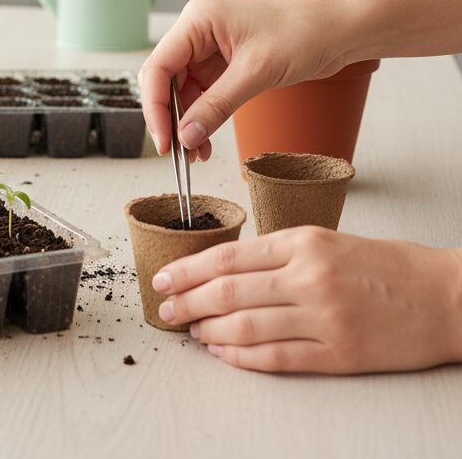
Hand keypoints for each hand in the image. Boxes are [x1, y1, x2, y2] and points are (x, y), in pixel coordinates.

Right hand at [139, 0, 355, 157]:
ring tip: (196, 154)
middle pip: (164, 79)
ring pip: (182, 90)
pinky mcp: (226, 62)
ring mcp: (210, 46)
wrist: (342, 28)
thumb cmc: (304, 33)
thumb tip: (185, 137)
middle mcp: (198, 31)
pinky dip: (203, 117)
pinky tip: (206, 141)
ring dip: (186, 122)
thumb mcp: (256, 73)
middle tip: (177, 153)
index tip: (165, 141)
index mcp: (197, 21)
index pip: (158, 67)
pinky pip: (203, 93)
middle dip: (169, 117)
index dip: (155, 107)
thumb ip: (216, 106)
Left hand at [153, 227, 461, 373]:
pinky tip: (224, 354)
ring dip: (210, 331)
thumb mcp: (327, 240)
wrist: (446, 298)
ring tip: (192, 331)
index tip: (164, 277)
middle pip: (229, 291)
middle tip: (166, 308)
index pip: (229, 257)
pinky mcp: (340, 355)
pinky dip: (243, 358)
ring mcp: (324, 319)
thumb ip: (279, 253)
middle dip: (189, 301)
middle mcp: (309, 278)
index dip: (189, 269)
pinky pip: (277, 358)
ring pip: (247, 327)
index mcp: (303, 243)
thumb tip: (228, 269)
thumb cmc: (388, 266)